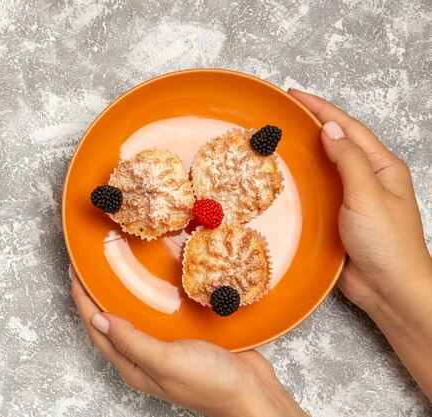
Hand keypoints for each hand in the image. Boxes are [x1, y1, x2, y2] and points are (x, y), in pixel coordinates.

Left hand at [70, 266, 307, 416]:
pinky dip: (149, 299)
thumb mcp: (165, 361)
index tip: (74, 273)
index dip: (82, 302)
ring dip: (120, 296)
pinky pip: (157, 316)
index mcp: (133, 365)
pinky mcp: (183, 339)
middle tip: (87, 267)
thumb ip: (131, 341)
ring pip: (133, 317)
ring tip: (112, 271)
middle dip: (94, 296)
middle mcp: (143, 357)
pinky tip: (153, 284)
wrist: (252, 393)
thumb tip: (98, 319)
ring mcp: (163, 348)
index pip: (97, 329)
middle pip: (110, 322)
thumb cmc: (210, 383)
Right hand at [289, 89, 431, 398]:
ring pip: (326, 167)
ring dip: (306, 152)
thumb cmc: (388, 244)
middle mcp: (368, 179)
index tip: (295, 95)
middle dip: (313, 125)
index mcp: (382, 167)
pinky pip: (319, 192)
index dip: (322, 109)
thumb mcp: (368, 195)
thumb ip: (349, 161)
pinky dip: (304, 181)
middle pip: (338, 143)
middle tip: (283, 114)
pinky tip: (288, 179)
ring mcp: (353, 199)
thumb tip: (331, 130)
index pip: (348, 128)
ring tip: (280, 141)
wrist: (390, 289)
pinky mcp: (339, 219)